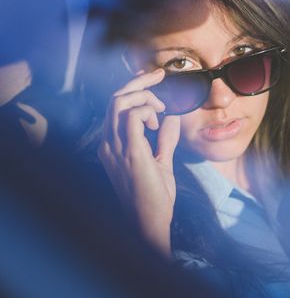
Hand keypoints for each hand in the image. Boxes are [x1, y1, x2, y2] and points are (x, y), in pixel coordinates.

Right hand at [97, 68, 180, 254]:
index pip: (115, 106)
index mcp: (113, 144)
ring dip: (144, 96)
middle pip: (115, 98)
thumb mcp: (162, 162)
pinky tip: (157, 121)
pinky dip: (146, 110)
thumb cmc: (154, 197)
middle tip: (160, 76)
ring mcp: (115, 148)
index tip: (156, 80)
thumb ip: (165, 140)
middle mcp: (109, 143)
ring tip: (161, 108)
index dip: (134, 87)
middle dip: (138, 82)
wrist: (150, 222)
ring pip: (119, 102)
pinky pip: (131, 117)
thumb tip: (172, 118)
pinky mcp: (130, 153)